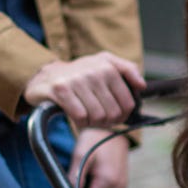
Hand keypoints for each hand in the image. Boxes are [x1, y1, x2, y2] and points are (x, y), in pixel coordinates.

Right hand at [24, 51, 143, 127]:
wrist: (46, 75)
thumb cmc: (80, 73)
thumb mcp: (105, 63)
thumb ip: (127, 69)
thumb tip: (142, 86)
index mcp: (108, 65)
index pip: (127, 102)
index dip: (123, 115)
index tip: (115, 116)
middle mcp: (94, 71)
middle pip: (113, 112)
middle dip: (107, 121)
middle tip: (99, 119)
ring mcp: (76, 79)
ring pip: (97, 116)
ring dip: (93, 123)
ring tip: (88, 117)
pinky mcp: (60, 89)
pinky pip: (80, 117)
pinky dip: (80, 123)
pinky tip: (77, 117)